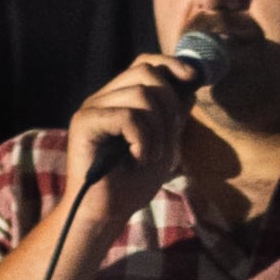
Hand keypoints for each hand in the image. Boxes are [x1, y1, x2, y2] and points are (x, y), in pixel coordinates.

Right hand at [66, 53, 203, 222]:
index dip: (171, 65)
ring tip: (151, 157)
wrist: (106, 215)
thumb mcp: (163, 146)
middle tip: (167, 139)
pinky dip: (143, 140)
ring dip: (157, 129)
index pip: (145, 64)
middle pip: (145, 72)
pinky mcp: (84, 123)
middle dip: (168, 104)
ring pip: (140, 94)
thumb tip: (190, 88)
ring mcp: (91, 108)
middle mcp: (102, 98)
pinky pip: (128, 117)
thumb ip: (173, 117)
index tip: (194, 78)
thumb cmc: (130, 186)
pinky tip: (138, 159)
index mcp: (118, 99)